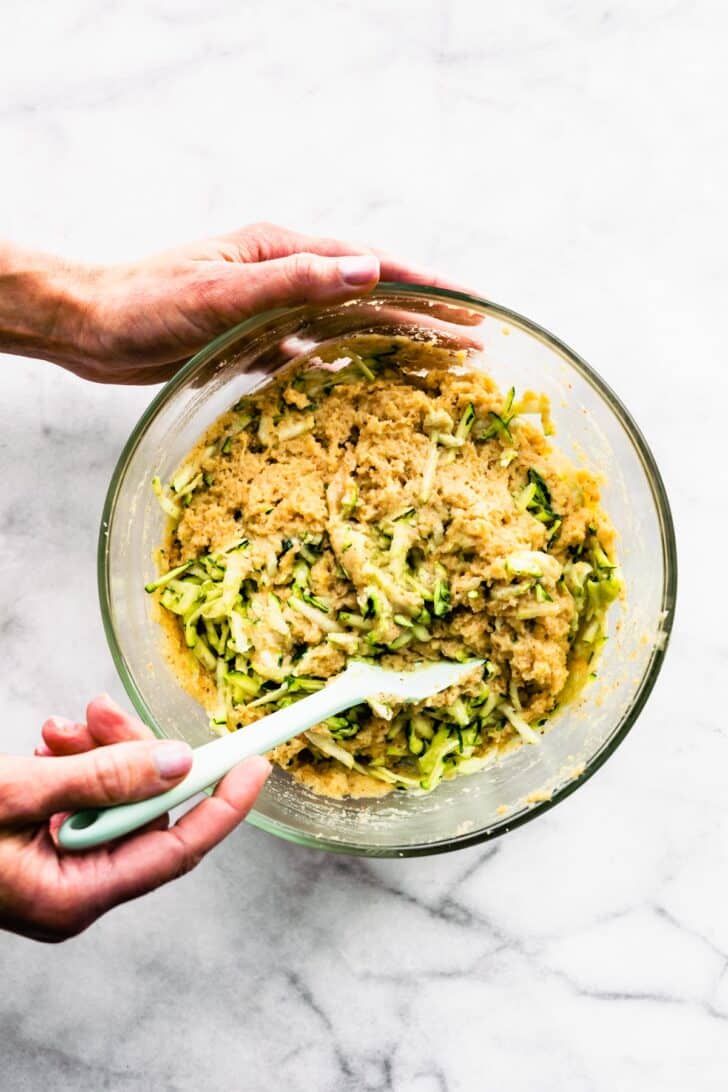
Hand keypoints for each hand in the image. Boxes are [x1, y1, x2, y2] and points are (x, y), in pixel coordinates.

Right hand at [0, 695, 268, 941]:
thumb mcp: (18, 795)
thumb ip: (101, 778)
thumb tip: (176, 764)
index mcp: (74, 897)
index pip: (177, 852)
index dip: (222, 805)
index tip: (255, 765)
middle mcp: (74, 892)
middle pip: (141, 813)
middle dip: (130, 753)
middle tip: (104, 713)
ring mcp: (59, 873)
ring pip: (111, 799)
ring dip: (94, 753)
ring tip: (62, 730)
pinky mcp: (42, 850)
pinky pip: (81, 803)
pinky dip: (73, 768)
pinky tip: (52, 747)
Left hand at [54, 222, 460, 383]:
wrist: (94, 327)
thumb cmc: (151, 303)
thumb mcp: (225, 292)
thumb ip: (297, 282)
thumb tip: (369, 270)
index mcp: (284, 250)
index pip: (373, 265)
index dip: (428, 285)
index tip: (474, 305)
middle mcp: (284, 275)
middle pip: (370, 296)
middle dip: (424, 317)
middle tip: (475, 342)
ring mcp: (271, 307)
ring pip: (345, 326)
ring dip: (390, 342)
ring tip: (435, 363)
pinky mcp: (254, 339)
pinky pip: (312, 353)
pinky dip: (343, 365)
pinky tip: (366, 381)